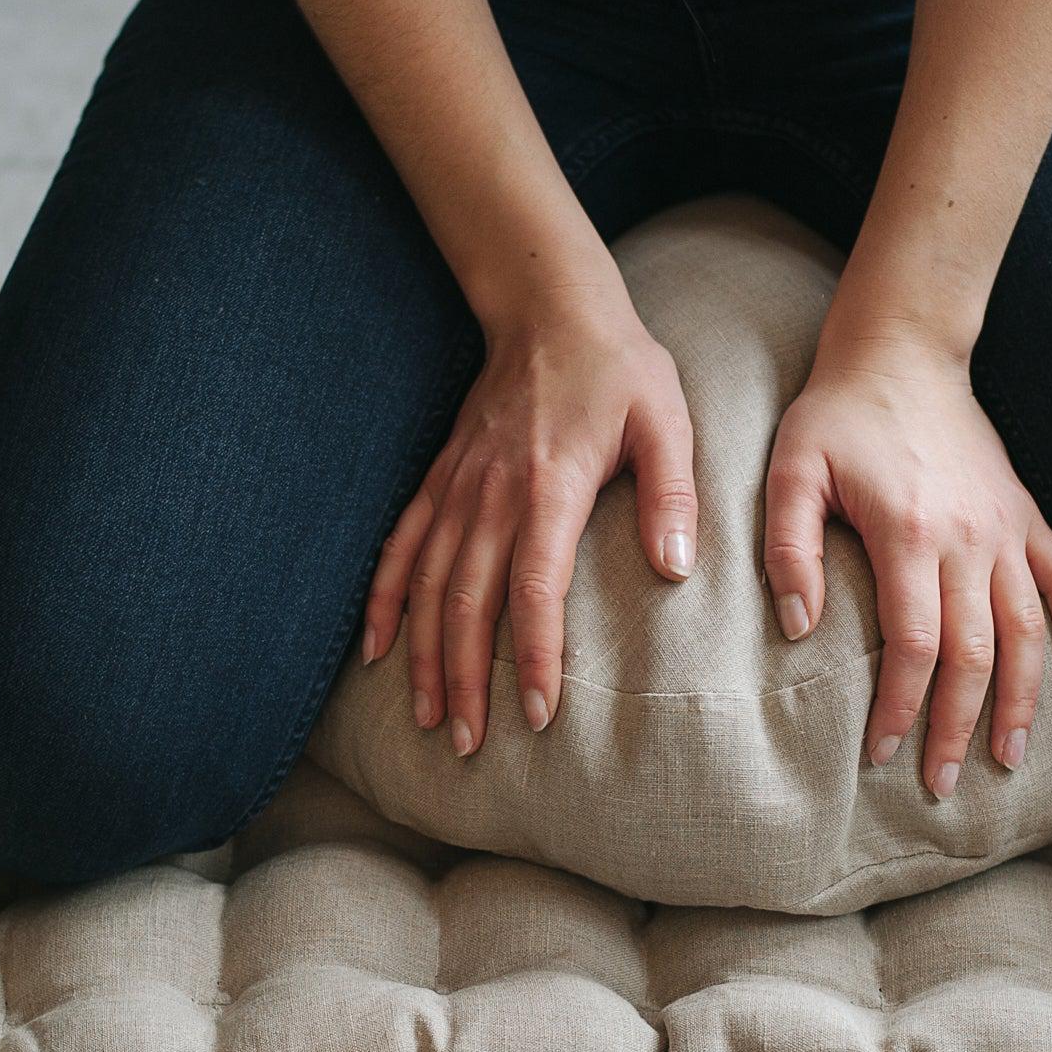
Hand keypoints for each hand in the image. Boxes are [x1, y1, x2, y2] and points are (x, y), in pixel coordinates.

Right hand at [362, 295, 696, 752]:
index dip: (535, 656)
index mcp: (550, 485)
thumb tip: (674, 569)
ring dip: (424, 655)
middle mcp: (492, 493)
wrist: (550, 307)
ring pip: (428, 586)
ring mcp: (459, 488)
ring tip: (428, 718)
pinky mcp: (441, 480)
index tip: (539, 714)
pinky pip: (401, 547)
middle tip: (468, 744)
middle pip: (468, 603)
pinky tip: (377, 650)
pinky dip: (385, 600)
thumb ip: (673, 496)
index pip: (535, 589)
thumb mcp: (667, 421)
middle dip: (465, 679)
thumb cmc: (619, 368)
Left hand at [762, 321, 1051, 797]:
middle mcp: (969, 538)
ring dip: (1023, 700)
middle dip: (960, 726)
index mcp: (910, 533)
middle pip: (976, 653)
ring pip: (1030, 630)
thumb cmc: (836, 414)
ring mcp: (1006, 528)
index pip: (914, 647)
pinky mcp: (1026, 515)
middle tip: (944, 784)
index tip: (881, 754)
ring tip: (1009, 757)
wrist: (902, 350)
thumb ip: (791, 550)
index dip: (902, 709)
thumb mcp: (791, 471)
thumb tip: (799, 628)